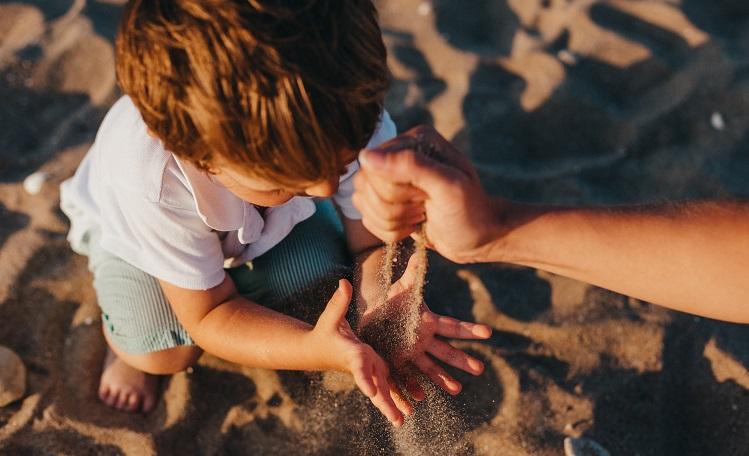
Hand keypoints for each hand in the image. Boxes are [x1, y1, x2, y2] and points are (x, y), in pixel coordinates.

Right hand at [309, 279, 411, 425]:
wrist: (317, 350)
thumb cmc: (324, 331)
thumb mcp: (331, 316)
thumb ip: (338, 301)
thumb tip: (343, 282)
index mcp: (352, 353)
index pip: (359, 367)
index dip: (365, 378)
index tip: (371, 392)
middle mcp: (362, 365)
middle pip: (374, 386)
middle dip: (385, 402)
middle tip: (397, 419)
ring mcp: (368, 370)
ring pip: (382, 390)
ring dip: (392, 404)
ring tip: (404, 419)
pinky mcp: (374, 370)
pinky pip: (386, 386)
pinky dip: (395, 398)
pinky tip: (408, 410)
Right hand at [353, 125, 501, 263]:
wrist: (479, 238)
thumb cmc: (470, 212)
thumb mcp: (448, 186)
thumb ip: (411, 166)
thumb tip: (366, 156)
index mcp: (414, 140)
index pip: (374, 167)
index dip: (395, 191)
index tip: (425, 196)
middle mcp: (398, 154)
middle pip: (365, 185)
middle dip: (394, 208)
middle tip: (424, 207)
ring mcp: (390, 178)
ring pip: (363, 203)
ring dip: (392, 221)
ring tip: (420, 216)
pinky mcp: (386, 201)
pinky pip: (367, 218)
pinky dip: (389, 231)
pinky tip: (413, 225)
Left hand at [359, 255, 491, 397]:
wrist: (371, 317)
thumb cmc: (390, 302)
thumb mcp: (402, 288)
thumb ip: (413, 273)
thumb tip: (424, 250)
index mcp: (429, 323)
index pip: (453, 326)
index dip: (470, 330)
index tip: (488, 333)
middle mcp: (424, 341)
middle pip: (447, 352)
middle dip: (462, 360)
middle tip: (480, 369)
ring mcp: (412, 354)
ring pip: (430, 368)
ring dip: (443, 379)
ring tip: (457, 389)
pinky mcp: (397, 363)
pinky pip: (407, 377)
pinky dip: (413, 387)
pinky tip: (419, 398)